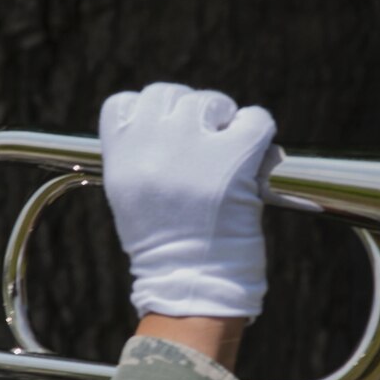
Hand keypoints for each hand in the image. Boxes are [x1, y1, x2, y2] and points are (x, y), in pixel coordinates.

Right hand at [99, 82, 276, 320]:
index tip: (166, 133)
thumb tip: (169, 122)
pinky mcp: (234, 157)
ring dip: (223, 119)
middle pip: (167, 94)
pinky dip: (259, 130)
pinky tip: (254, 156)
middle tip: (204, 142)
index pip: (123, 102)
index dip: (149, 113)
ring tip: (227, 152)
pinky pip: (255, 118)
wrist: (193, 285)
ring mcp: (193, 149)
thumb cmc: (166, 248)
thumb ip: (140, 154)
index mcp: (119, 156)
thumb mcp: (131, 197)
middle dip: (188, 113)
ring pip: (209, 101)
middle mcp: (151, 145)